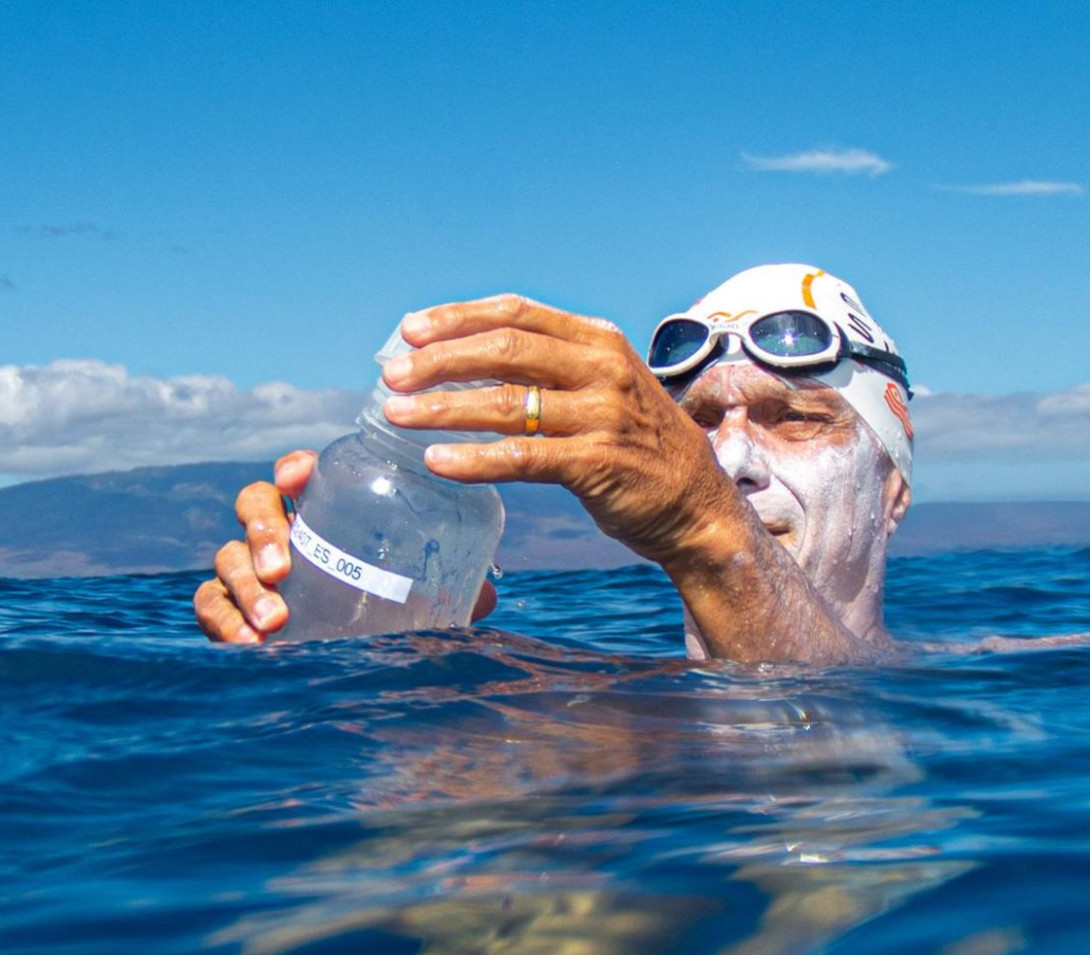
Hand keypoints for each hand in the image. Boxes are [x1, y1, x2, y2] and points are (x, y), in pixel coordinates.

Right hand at [193, 450, 496, 642]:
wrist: (342, 672)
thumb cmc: (383, 618)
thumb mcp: (419, 601)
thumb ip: (450, 592)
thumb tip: (487, 597)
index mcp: (323, 515)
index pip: (300, 475)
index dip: (294, 468)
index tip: (299, 477)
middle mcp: (281, 534)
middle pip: (254, 506)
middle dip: (262, 529)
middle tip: (281, 567)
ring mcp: (250, 570)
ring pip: (227, 555)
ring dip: (244, 583)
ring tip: (274, 620)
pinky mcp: (227, 608)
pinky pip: (210, 603)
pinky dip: (223, 621)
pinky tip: (246, 642)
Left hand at [380, 294, 744, 567]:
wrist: (697, 505)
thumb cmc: (639, 448)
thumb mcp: (606, 389)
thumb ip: (554, 372)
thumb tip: (473, 364)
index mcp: (598, 341)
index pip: (516, 312)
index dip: (457, 318)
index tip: (410, 331)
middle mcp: (602, 369)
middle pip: (503, 348)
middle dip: (439, 360)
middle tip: (392, 377)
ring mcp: (601, 415)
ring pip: (505, 402)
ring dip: (442, 408)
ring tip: (397, 417)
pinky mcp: (597, 464)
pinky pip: (521, 457)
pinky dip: (474, 460)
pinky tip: (437, 462)